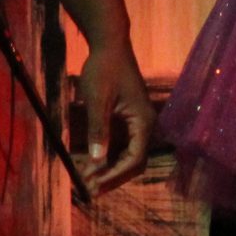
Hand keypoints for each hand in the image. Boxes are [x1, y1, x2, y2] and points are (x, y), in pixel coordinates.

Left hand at [77, 39, 155, 196]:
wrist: (110, 45)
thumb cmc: (104, 69)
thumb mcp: (98, 99)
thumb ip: (99, 130)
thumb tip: (97, 161)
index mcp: (144, 121)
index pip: (134, 159)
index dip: (114, 176)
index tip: (94, 185)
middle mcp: (147, 125)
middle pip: (134, 162)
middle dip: (113, 177)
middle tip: (90, 190)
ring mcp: (139, 123)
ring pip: (129, 156)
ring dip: (111, 170)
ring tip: (89, 181)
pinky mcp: (131, 120)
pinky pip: (124, 146)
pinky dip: (110, 158)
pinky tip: (93, 164)